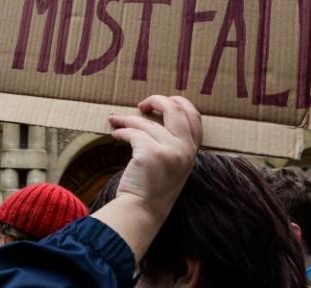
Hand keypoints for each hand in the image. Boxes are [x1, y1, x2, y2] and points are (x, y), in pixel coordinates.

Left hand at [108, 95, 202, 217]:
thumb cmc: (153, 188)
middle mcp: (185, 149)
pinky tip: (115, 136)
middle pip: (176, 109)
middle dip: (157, 100)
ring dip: (127, 119)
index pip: (195, 117)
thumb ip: (173, 143)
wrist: (142, 211)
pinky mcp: (151, 153)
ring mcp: (170, 150)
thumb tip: (154, 115)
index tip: (163, 102)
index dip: (179, 103)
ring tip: (116, 121)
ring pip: (146, 122)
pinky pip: (133, 133)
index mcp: (192, 151)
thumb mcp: (173, 164)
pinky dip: (121, 131)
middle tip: (142, 104)